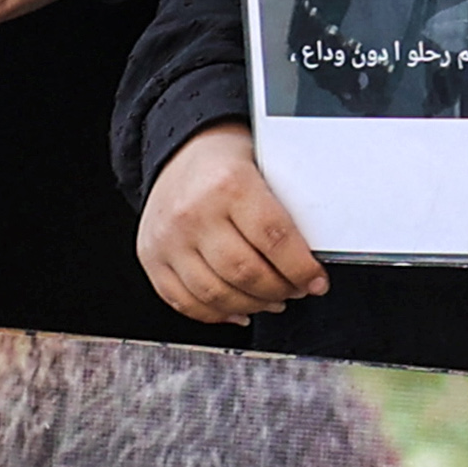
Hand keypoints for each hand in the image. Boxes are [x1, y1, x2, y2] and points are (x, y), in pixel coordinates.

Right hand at [140, 121, 328, 322]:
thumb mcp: (266, 168)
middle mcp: (193, 213)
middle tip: (296, 290)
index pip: (274, 238)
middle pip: (245, 272)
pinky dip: (215, 314)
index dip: (301, 268)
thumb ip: (290, 207)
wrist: (180, 152)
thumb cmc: (228, 163)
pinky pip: (182, 301)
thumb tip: (316, 253)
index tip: (316, 281)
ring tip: (272, 300)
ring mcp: (167, 239)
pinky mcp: (151, 257)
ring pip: (215, 294)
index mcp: (229, 184)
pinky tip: (237, 310)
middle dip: (280, 290)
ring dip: (252, 305)